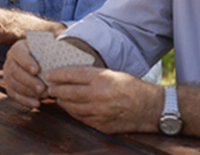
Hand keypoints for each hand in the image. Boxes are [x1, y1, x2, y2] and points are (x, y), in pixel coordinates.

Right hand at [4, 39, 47, 107]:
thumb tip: (58, 50)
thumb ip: (50, 49)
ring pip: (14, 84)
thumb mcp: (46, 48)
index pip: (18, 53)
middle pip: (15, 71)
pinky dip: (25, 101)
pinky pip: (14, 95)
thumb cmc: (45, 54)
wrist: (39, 62)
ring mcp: (8, 74)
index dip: (26, 62)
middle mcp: (10, 61)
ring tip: (43, 95)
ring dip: (28, 92)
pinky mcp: (9, 86)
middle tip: (42, 88)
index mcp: (18, 48)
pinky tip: (36, 104)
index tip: (37, 70)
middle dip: (29, 81)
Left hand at [46, 66, 160, 134]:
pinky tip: (69, 107)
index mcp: (103, 79)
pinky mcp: (100, 125)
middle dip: (55, 89)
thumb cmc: (131, 88)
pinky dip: (72, 112)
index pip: (73, 74)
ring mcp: (99, 112)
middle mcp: (99, 96)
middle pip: (68, 92)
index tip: (49, 74)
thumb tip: (70, 74)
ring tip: (57, 97)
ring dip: (62, 102)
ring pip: (71, 107)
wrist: (149, 108)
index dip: (58, 74)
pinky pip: (80, 118)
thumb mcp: (113, 74)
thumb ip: (92, 75)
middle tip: (49, 87)